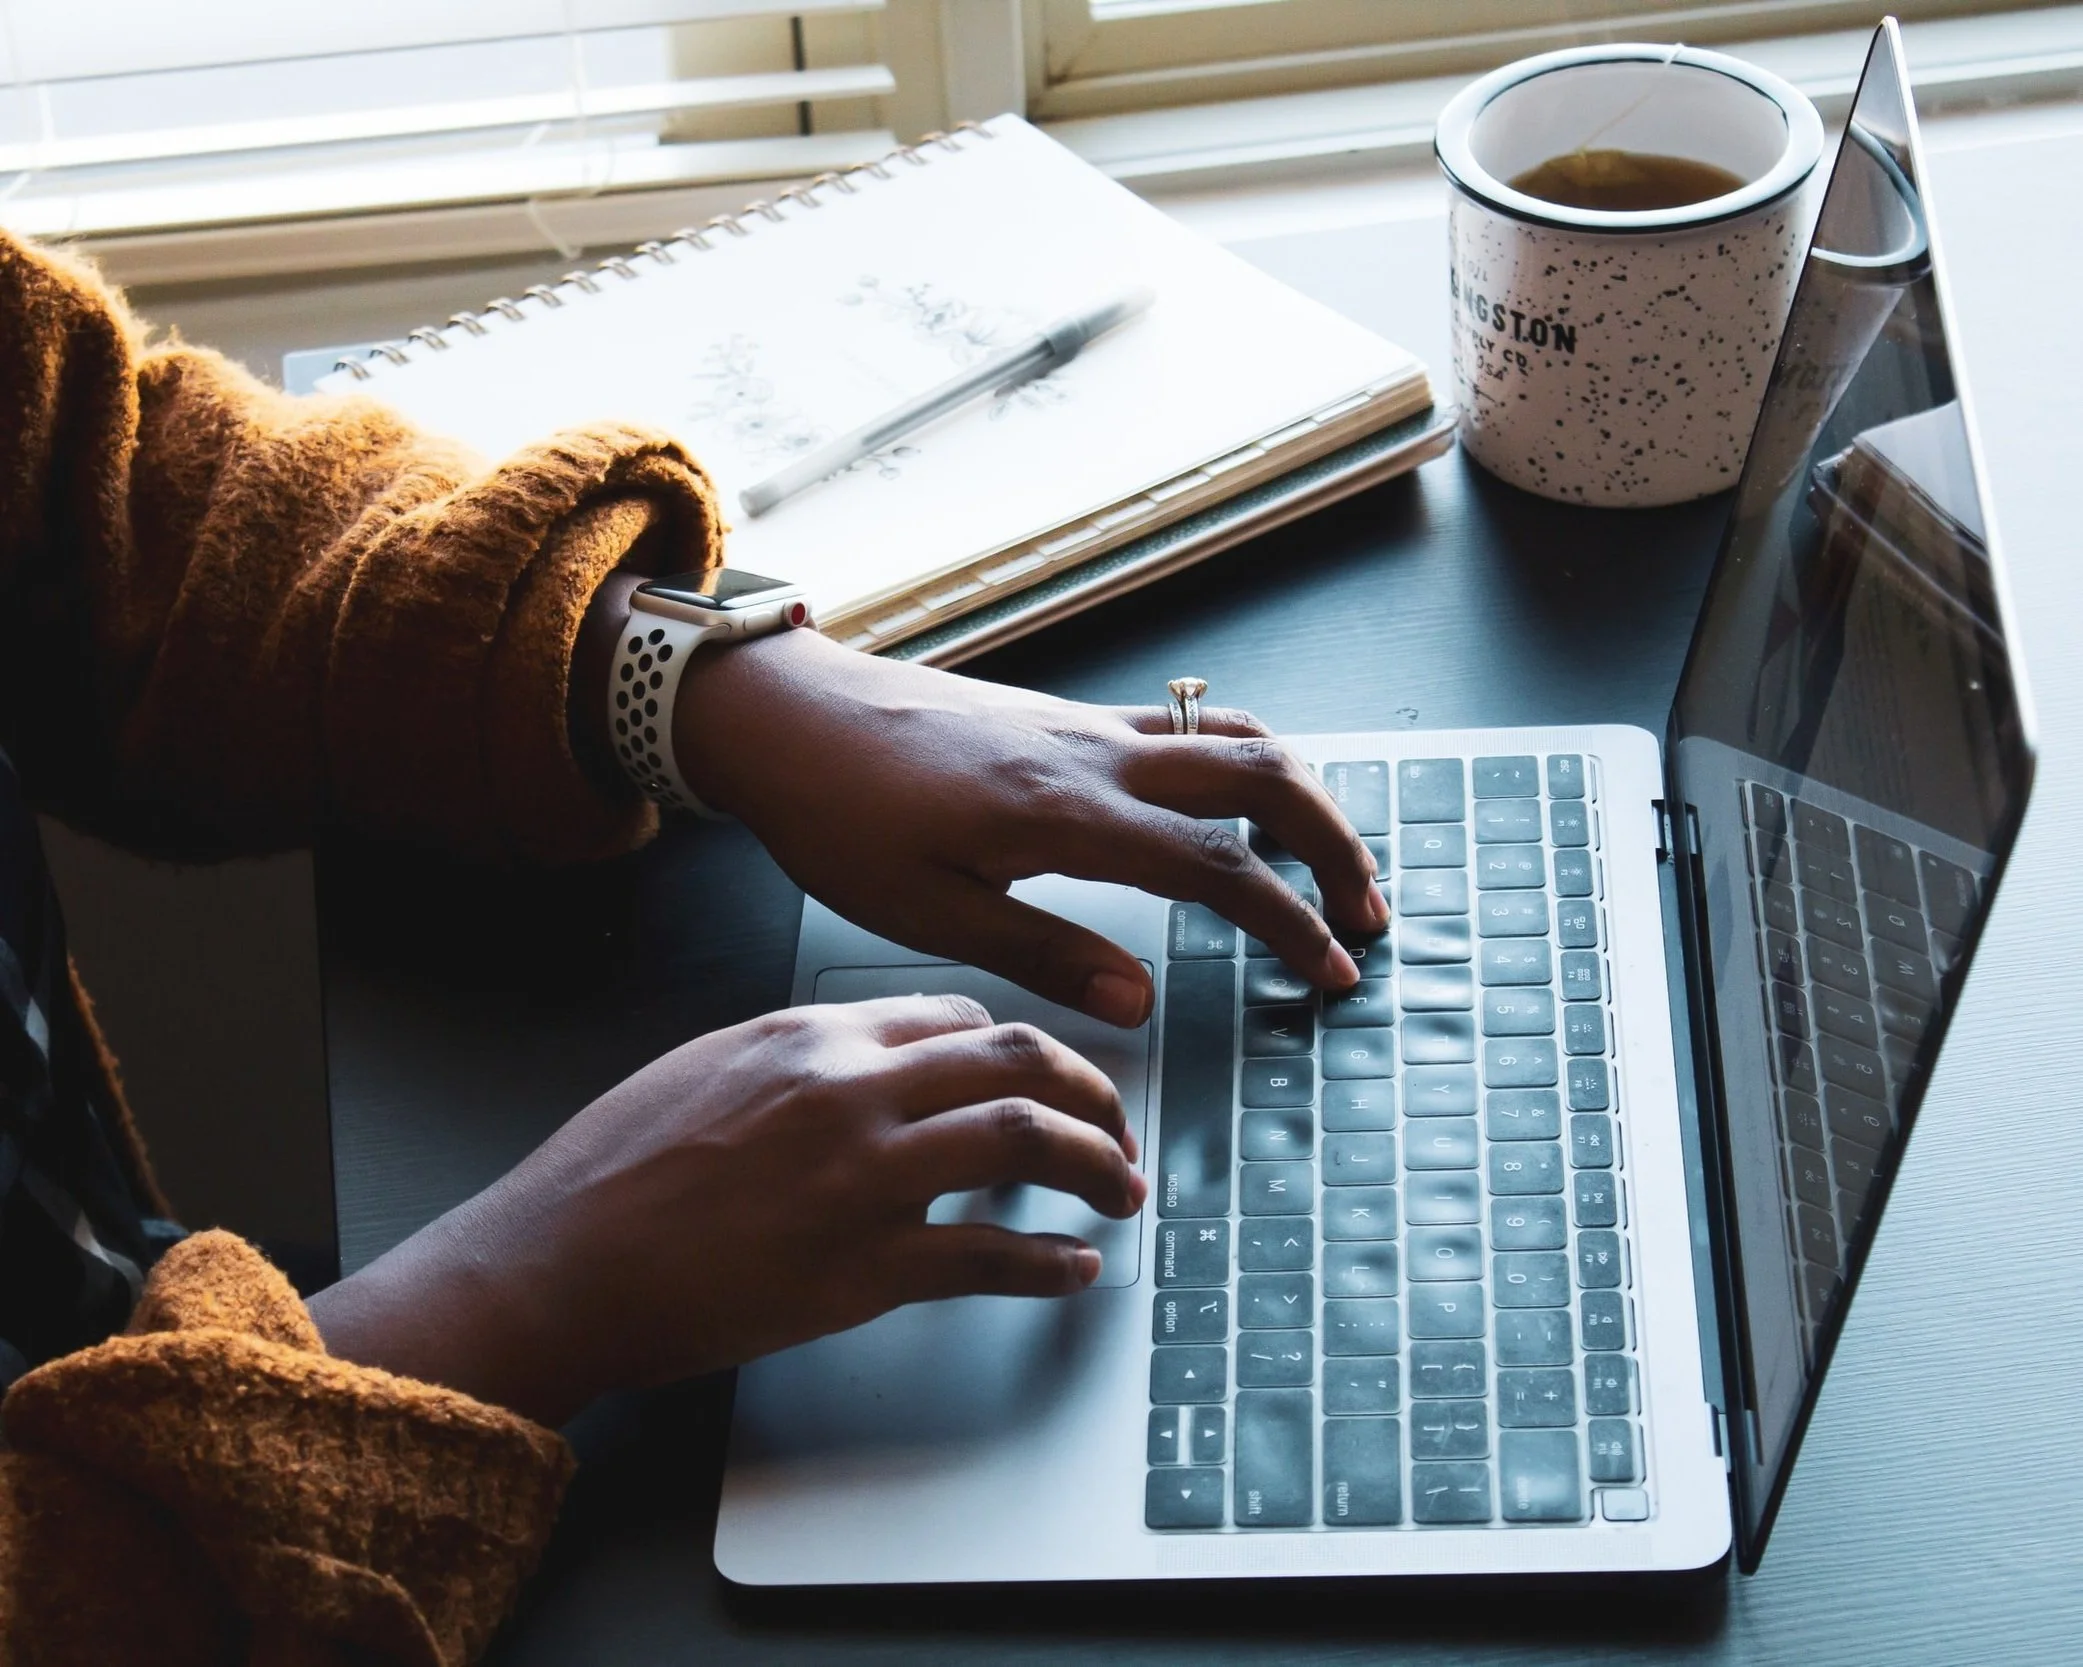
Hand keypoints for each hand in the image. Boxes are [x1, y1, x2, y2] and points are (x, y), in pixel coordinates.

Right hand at [309, 996, 1142, 1425]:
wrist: (556, 1264)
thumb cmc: (612, 1172)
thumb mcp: (707, 1067)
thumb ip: (802, 1056)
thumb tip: (876, 1064)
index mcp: (812, 1035)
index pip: (960, 1018)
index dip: (1022, 1049)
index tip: (1045, 1079)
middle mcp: (850, 1090)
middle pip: (1018, 1061)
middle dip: (1092, 1092)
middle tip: (1117, 1127)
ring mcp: (862, 1178)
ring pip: (1026, 1141)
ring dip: (1097, 1165)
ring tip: (1120, 1191)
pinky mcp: (862, 1270)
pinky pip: (990, 1257)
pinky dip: (1049, 1265)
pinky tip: (1073, 1270)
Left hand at [673, 628, 1387, 1026]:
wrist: (788, 716)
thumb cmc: (839, 816)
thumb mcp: (927, 913)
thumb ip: (1045, 955)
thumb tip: (1143, 1002)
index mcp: (1066, 813)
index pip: (1219, 866)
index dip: (1289, 921)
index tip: (1331, 971)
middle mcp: (1095, 754)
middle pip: (1262, 775)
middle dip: (1334, 842)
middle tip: (1365, 912)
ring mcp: (1086, 725)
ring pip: (1233, 736)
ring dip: (1301, 794)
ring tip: (1328, 859)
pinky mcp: (1067, 717)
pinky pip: (1187, 725)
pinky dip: (1243, 762)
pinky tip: (1239, 807)